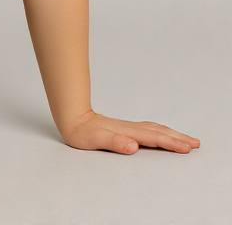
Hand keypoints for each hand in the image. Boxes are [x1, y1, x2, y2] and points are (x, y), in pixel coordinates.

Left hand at [62, 110, 200, 153]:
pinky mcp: (125, 129)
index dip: (170, 143)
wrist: (72, 119)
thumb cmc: (82, 132)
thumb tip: (133, 145)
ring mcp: (128, 127)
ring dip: (171, 134)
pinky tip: (162, 133)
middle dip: (177, 138)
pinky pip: (148, 129)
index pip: (153, 138)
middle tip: (195, 144)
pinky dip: (160, 132)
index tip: (186, 147)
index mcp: (126, 132)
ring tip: (186, 139)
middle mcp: (130, 129)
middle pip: (158, 132)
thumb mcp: (95, 140)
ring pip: (154, 129)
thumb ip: (114, 142)